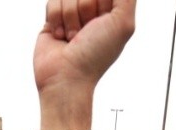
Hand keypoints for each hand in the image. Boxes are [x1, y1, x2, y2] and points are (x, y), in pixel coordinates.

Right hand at [35, 0, 135, 129]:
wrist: (66, 77)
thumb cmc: (95, 56)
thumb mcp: (123, 24)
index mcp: (112, 13)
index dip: (102, 3)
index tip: (102, 21)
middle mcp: (93, 12)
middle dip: (85, 9)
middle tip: (87, 31)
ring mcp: (72, 15)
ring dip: (70, 17)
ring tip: (73, 38)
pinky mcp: (53, 19)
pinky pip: (52, 1)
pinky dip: (56, 19)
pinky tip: (60, 36)